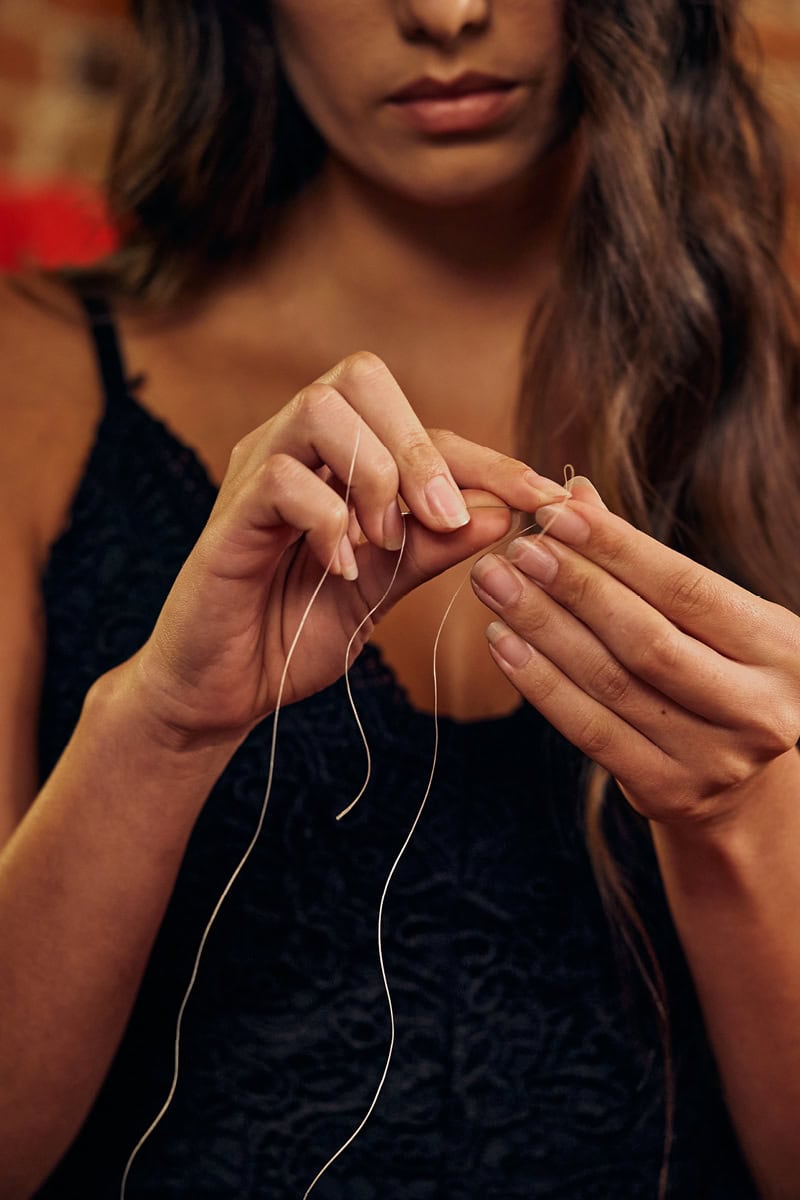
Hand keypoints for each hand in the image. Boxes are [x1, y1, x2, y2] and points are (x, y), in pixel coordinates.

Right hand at [123, 353, 567, 749]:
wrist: (225, 688)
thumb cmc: (297, 630)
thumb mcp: (385, 586)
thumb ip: (434, 547)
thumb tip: (503, 511)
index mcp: (340, 461)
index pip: (422, 430)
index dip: (488, 459)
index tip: (545, 500)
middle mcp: (297, 448)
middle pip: (362, 377)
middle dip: (423, 449)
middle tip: (444, 520)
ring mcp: (257, 473)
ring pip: (321, 409)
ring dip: (374, 475)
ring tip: (382, 542)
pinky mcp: (229, 515)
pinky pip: (281, 478)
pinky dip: (328, 520)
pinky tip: (340, 567)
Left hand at [471, 478, 799, 827]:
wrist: (742, 784)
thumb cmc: (719, 672)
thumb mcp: (708, 616)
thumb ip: (643, 561)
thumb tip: (573, 494)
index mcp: (782, 649)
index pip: (688, 589)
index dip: (616, 549)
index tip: (554, 514)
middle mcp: (759, 708)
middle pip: (647, 638)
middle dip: (573, 588)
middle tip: (515, 549)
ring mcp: (714, 759)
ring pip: (610, 682)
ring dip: (542, 627)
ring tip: (495, 584)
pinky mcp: (667, 791)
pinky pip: (589, 729)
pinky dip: (539, 683)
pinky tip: (501, 642)